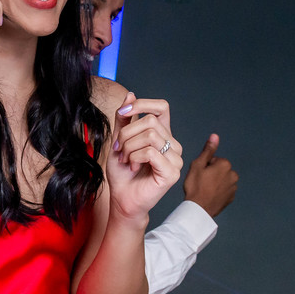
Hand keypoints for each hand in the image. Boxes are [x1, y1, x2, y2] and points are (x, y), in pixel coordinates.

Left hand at [106, 94, 182, 226]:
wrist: (122, 199)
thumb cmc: (122, 173)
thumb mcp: (119, 141)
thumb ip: (124, 120)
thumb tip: (131, 94)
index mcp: (162, 135)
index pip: (162, 107)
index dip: (142, 104)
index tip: (122, 113)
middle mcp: (172, 144)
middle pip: (150, 121)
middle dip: (126, 134)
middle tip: (118, 150)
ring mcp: (175, 159)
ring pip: (150, 136)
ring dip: (129, 147)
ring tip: (125, 160)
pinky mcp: (172, 172)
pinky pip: (151, 152)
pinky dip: (134, 157)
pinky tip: (131, 167)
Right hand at [184, 133, 237, 216]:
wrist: (199, 208)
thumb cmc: (196, 186)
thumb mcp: (197, 165)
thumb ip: (208, 150)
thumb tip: (215, 136)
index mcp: (225, 165)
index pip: (214, 160)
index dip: (205, 166)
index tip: (200, 174)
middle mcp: (233, 175)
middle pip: (220, 169)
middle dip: (212, 173)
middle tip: (201, 181)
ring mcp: (233, 187)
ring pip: (222, 180)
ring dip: (215, 182)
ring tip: (204, 189)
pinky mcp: (231, 197)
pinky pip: (224, 190)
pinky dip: (218, 191)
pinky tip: (209, 195)